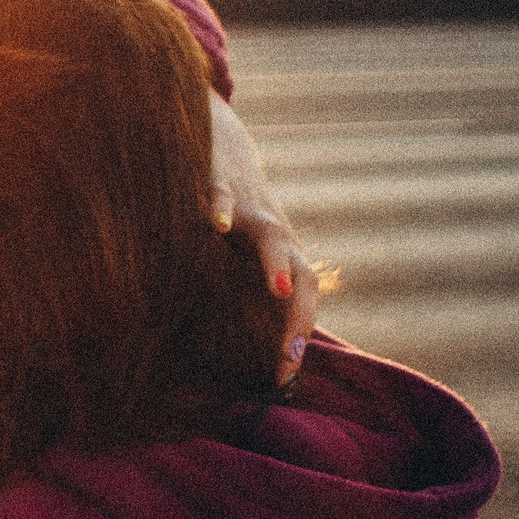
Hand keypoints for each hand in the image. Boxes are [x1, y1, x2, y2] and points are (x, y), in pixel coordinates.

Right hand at [208, 92, 318, 383]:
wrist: (222, 142)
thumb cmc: (227, 212)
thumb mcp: (238, 252)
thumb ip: (242, 290)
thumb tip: (239, 342)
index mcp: (280, 253)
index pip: (303, 299)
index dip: (296, 335)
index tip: (284, 376)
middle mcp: (273, 232)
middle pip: (301, 272)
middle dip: (298, 314)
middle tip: (289, 353)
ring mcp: (247, 208)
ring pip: (270, 236)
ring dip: (277, 264)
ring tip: (281, 292)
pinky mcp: (217, 181)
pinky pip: (220, 195)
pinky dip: (220, 209)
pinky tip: (215, 226)